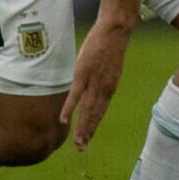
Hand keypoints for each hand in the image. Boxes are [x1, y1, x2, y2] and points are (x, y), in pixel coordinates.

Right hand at [60, 14, 134, 149]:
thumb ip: (102, 81)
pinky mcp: (83, 75)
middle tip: (81, 148)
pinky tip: (63, 119)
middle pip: (93, 115)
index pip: (100, 111)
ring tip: (77, 142)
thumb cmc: (110, 48)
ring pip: (86, 110)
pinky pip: (75, 95)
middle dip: (87, 132)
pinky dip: (69, 108)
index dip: (93, 126)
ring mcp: (93, 83)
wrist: (115, 31)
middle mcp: (104, 89)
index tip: (88, 139)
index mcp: (110, 88)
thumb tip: (94, 88)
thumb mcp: (108, 69)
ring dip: (80, 127)